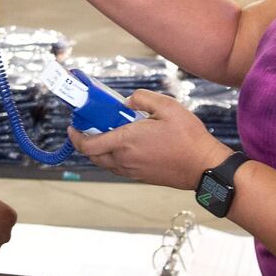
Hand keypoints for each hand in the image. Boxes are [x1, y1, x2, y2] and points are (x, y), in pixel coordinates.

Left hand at [66, 90, 231, 189]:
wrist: (203, 166)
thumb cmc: (188, 137)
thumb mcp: (167, 106)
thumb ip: (142, 99)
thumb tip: (127, 103)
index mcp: (126, 141)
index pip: (88, 144)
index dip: (76, 136)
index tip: (73, 127)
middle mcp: (124, 159)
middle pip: (92, 155)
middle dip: (85, 141)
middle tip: (90, 126)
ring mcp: (132, 170)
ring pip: (104, 162)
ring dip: (99, 150)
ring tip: (108, 133)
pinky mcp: (140, 176)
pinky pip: (118, 167)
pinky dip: (113, 157)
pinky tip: (126, 144)